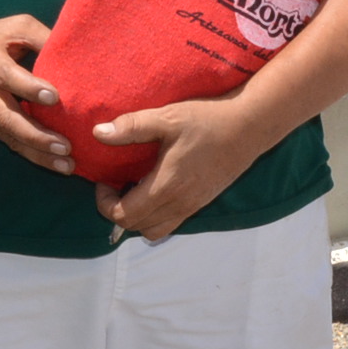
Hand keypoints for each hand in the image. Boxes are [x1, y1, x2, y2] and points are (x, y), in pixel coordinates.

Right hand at [0, 14, 72, 173]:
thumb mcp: (16, 26)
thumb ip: (43, 37)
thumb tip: (77, 55)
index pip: (6, 75)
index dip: (28, 87)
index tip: (55, 97)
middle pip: (5, 117)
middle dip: (35, 135)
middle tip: (65, 146)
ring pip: (8, 137)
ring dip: (37, 153)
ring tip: (66, 165)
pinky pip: (10, 142)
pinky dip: (33, 156)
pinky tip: (57, 164)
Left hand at [89, 97, 272, 242]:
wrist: (249, 127)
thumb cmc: (207, 120)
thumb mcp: (167, 118)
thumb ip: (131, 127)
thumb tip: (98, 133)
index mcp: (166, 187)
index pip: (125, 216)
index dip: (105, 204)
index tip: (104, 181)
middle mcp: (179, 204)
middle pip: (136, 227)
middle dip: (117, 210)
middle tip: (115, 184)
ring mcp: (192, 206)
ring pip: (154, 230)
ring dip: (137, 217)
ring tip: (134, 189)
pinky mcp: (201, 203)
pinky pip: (170, 223)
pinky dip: (155, 215)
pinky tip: (156, 188)